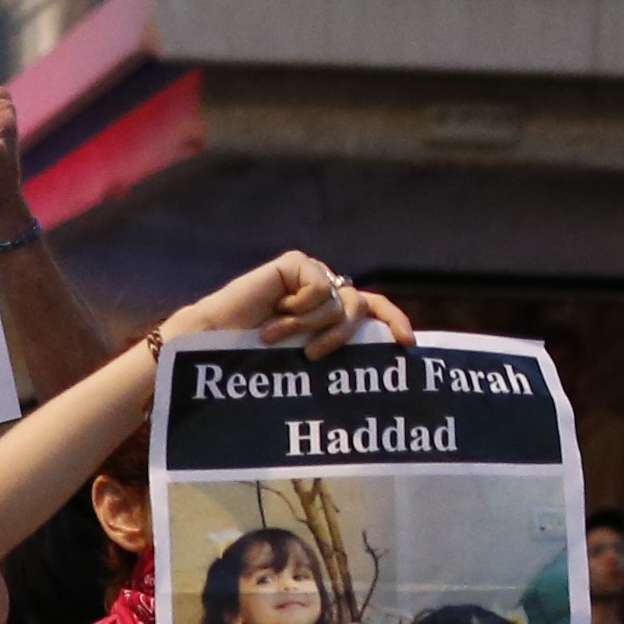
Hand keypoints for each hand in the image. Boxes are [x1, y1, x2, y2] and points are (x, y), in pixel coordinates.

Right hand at [187, 248, 410, 356]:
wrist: (216, 341)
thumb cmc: (257, 359)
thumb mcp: (308, 357)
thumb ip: (341, 347)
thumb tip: (383, 354)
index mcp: (332, 315)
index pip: (375, 310)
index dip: (395, 321)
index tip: (407, 344)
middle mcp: (326, 293)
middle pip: (364, 304)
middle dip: (345, 333)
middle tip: (319, 353)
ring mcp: (312, 276)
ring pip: (340, 304)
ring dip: (309, 327)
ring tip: (275, 336)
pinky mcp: (296, 264)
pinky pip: (320, 289)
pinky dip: (300, 308)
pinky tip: (275, 312)